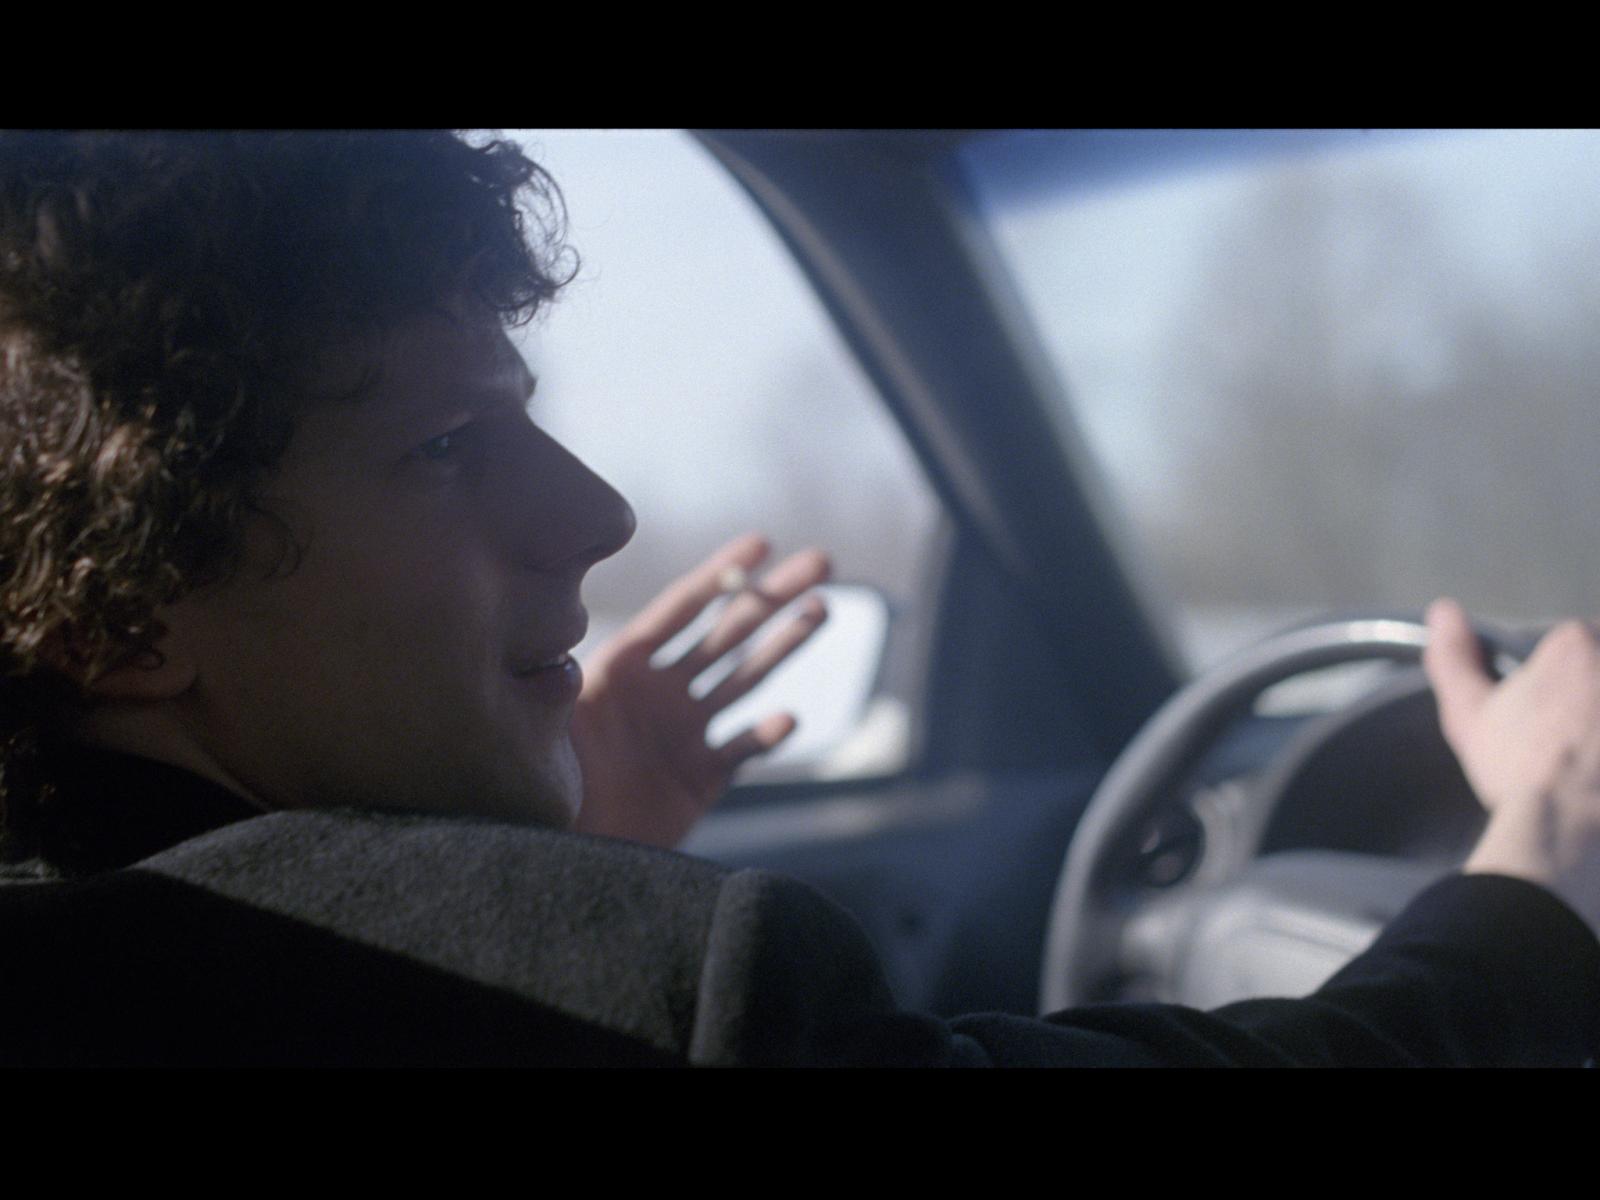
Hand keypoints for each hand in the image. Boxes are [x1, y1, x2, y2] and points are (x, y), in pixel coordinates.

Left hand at [571, 534, 829, 847]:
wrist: (558, 852)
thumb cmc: (540, 788)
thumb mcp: (542, 731)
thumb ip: (560, 697)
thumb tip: (567, 668)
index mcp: (623, 667)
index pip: (681, 609)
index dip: (722, 574)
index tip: (761, 543)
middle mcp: (660, 691)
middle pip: (727, 632)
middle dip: (773, 596)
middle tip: (821, 562)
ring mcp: (685, 732)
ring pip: (744, 679)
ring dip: (784, 646)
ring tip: (822, 611)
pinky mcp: (701, 778)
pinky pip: (741, 748)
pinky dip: (765, 734)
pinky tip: (786, 719)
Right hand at [1424, 598, 1599, 931]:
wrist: (1565, 828)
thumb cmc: (1515, 767)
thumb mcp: (1468, 713)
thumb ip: (1454, 657)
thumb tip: (1443, 609)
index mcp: (1575, 643)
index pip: (1575, 641)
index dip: (1559, 677)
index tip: (1549, 712)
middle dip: (1588, 694)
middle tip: (1571, 736)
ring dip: (1598, 717)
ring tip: (1586, 752)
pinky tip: (1595, 771)